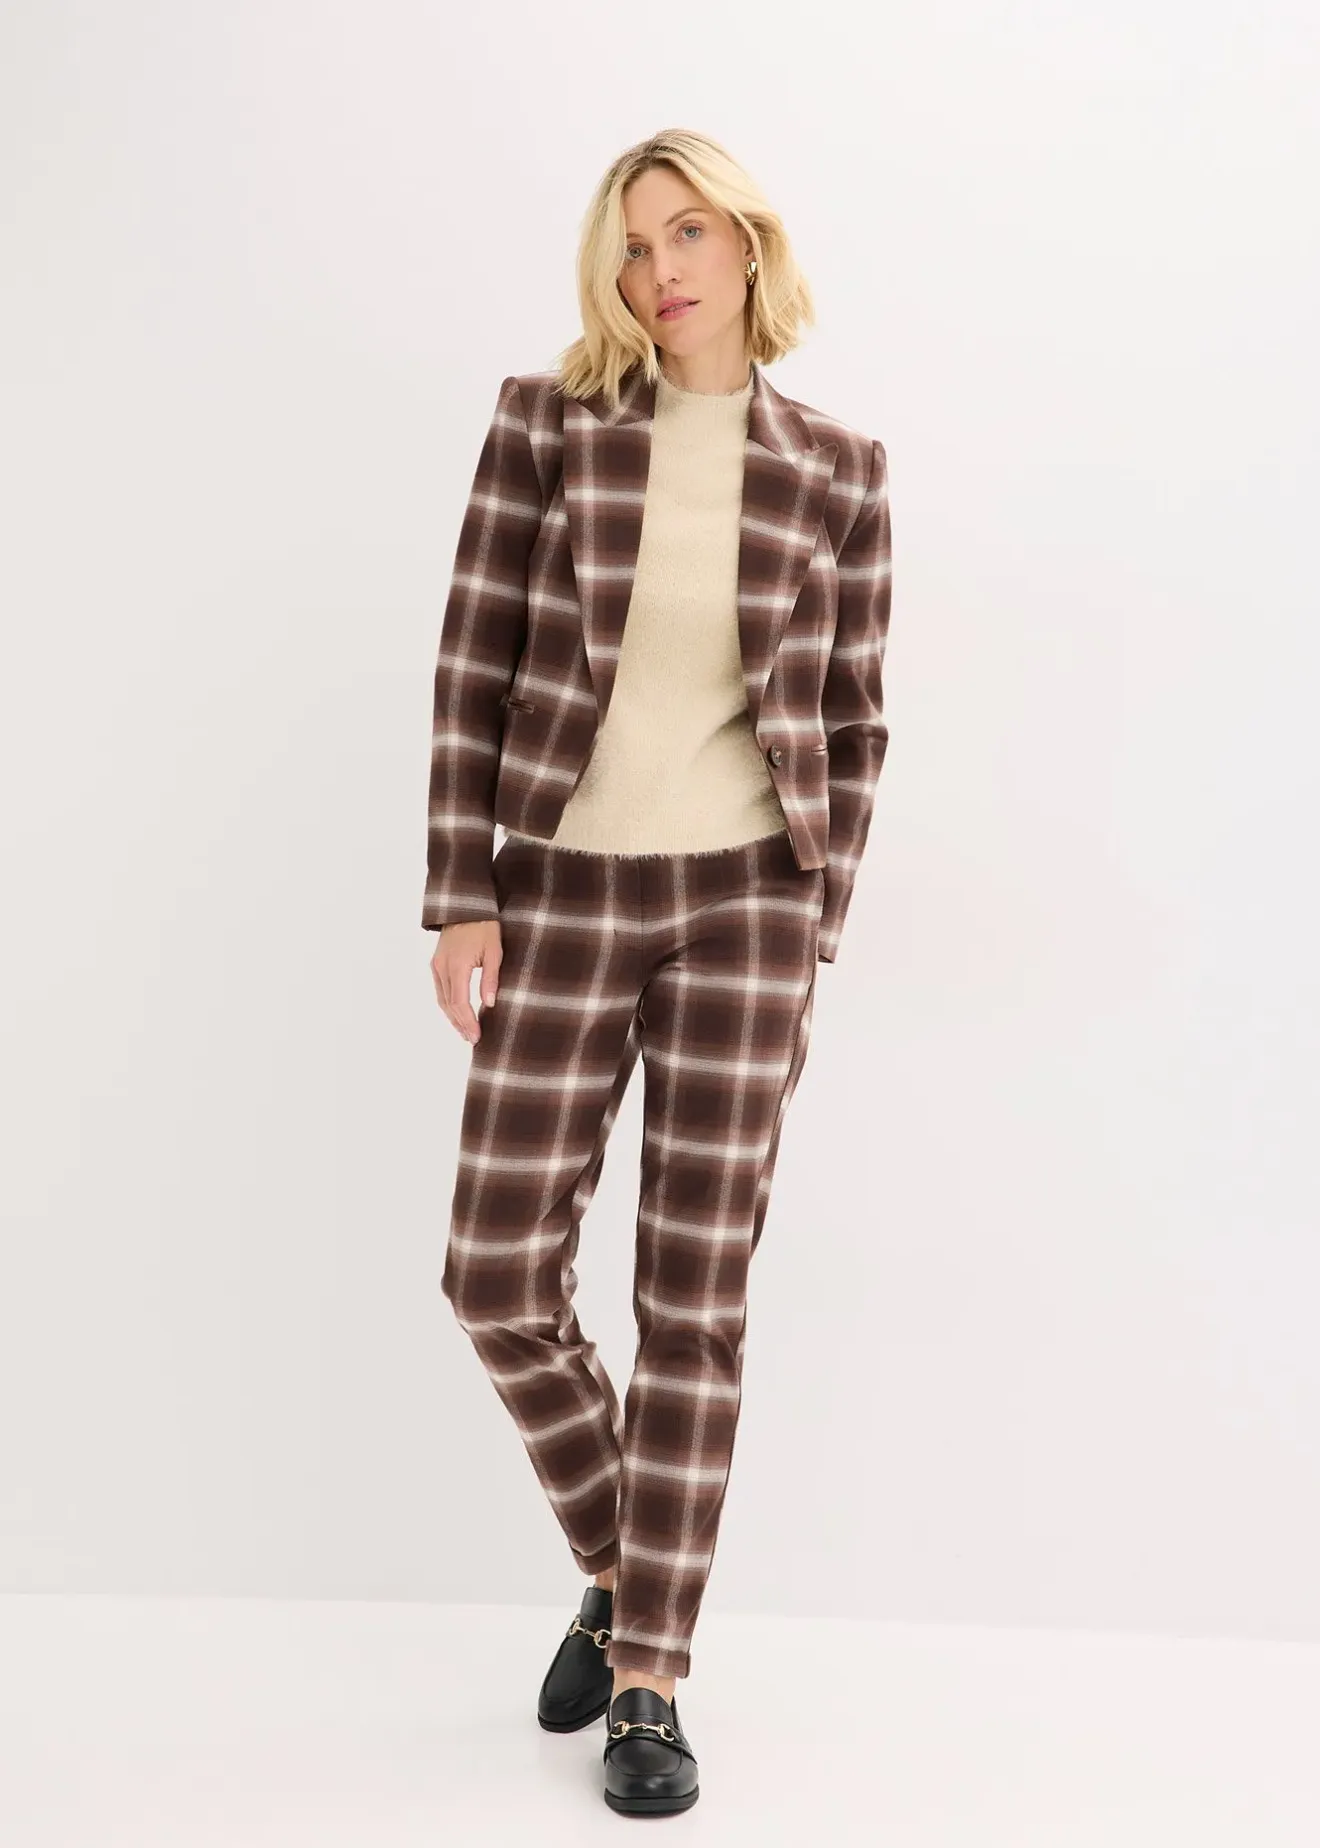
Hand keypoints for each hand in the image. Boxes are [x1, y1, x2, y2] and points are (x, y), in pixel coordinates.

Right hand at [430, 920, 502, 1044]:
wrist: (466, 906)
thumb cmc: (484, 926)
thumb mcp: (494, 951)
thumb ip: (491, 978)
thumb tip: (490, 1004)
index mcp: (456, 966)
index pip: (460, 1003)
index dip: (468, 1022)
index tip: (477, 1036)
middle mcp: (442, 968)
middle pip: (449, 1005)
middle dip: (460, 1024)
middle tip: (472, 1040)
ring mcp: (436, 965)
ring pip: (442, 999)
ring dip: (453, 1017)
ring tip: (465, 1032)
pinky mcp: (436, 963)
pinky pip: (440, 990)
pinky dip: (448, 1005)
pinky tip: (457, 1013)